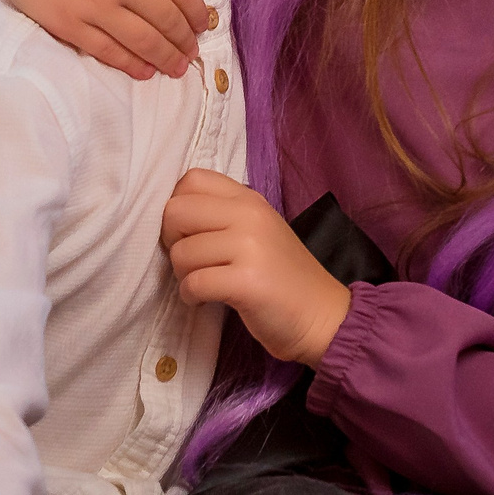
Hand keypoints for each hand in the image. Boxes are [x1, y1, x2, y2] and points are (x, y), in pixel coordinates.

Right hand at [0, 0, 210, 80]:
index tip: (202, 24)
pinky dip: (130, 65)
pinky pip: (107, 51)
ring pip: (142, 42)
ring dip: (165, 59)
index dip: (196, 13)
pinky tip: (143, 70)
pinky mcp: (68, 24)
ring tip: (176, 68)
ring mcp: (93, 6)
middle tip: (192, 52)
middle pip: (166, 21)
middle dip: (184, 41)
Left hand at [162, 169, 351, 365]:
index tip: (189, 231)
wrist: (322, 315)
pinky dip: (190, 296)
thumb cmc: (283, 276)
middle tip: (191, 261)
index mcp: (249, 199)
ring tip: (203, 284)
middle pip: (176, 212)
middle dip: (171, 241)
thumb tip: (172, 217)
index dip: (178, 205)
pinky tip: (204, 300)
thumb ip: (223, 215)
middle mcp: (249, 215)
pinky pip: (193, 283)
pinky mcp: (246, 282)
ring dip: (183, 275)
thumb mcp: (257, 230)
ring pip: (181, 252)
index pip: (192, 179)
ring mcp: (249, 247)